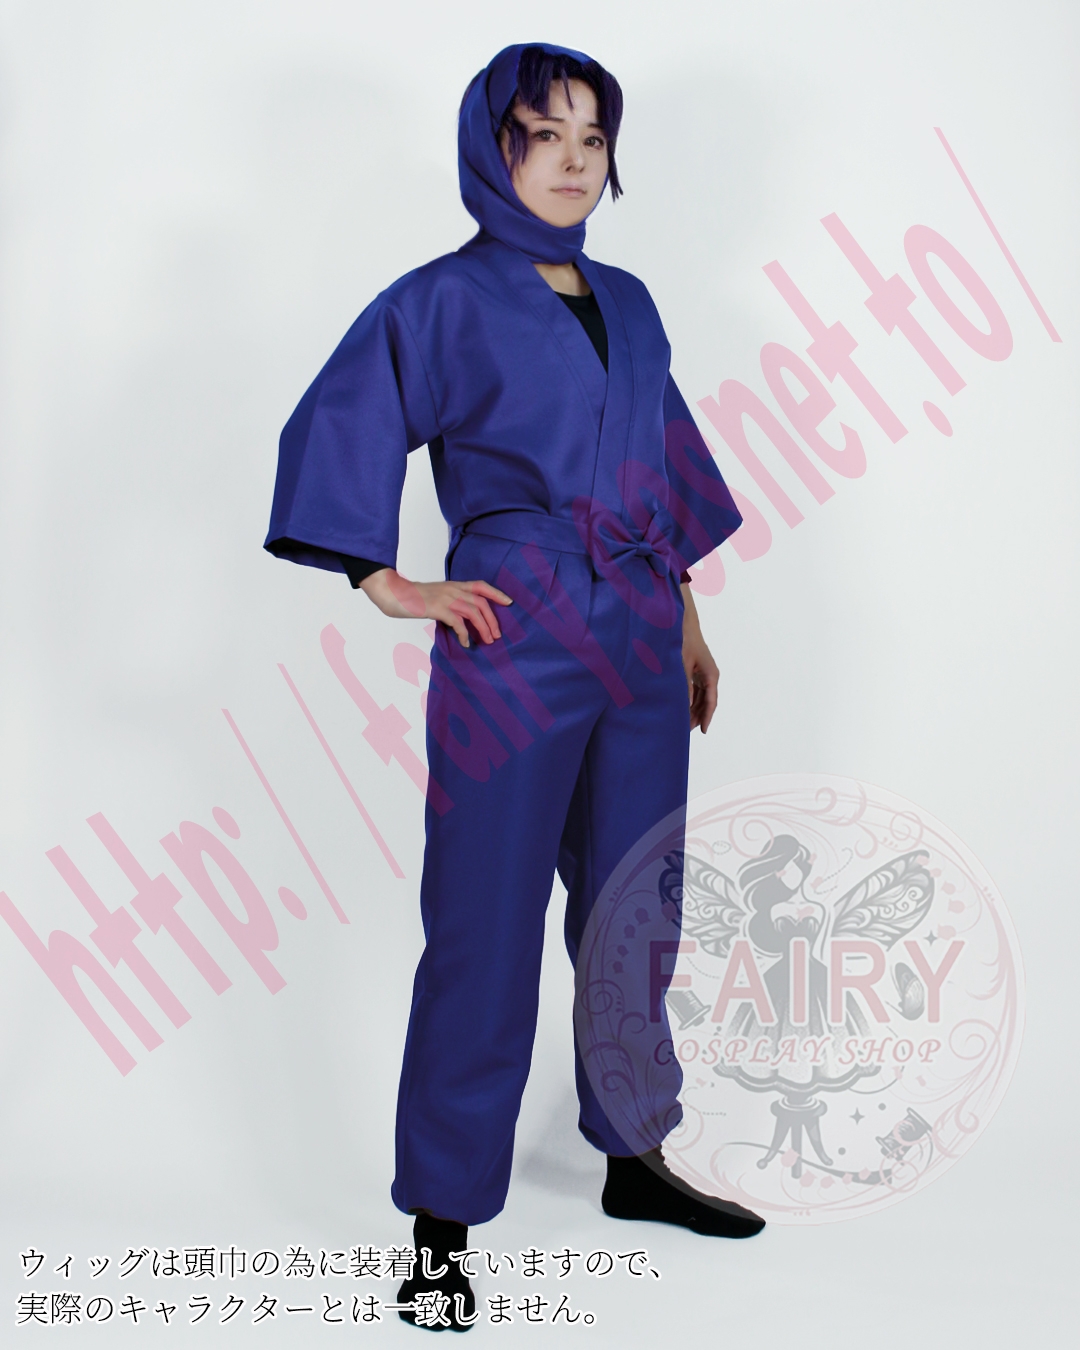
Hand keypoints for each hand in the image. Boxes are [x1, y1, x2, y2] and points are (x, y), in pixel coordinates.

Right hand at [359, 568, 512, 647]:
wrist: (394, 593)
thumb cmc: (413, 598)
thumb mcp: (435, 596)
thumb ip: (449, 602)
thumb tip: (460, 619)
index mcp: (453, 585)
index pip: (480, 585)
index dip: (496, 593)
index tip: (509, 602)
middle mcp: (452, 589)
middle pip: (481, 602)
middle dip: (492, 619)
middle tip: (496, 635)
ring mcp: (445, 598)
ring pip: (473, 611)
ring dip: (483, 628)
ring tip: (486, 641)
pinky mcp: (438, 608)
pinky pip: (458, 622)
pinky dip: (464, 634)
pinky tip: (466, 643)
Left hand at [680, 583, 718, 732]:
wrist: (682, 623)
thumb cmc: (684, 640)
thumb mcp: (682, 664)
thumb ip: (684, 685)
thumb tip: (686, 705)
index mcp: (711, 674)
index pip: (711, 701)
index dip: (707, 717)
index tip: (704, 730)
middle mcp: (710, 675)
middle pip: (707, 702)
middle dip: (698, 717)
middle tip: (686, 731)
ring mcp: (704, 674)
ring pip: (701, 698)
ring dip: (694, 711)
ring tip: (683, 724)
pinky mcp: (697, 672)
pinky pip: (696, 692)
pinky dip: (690, 701)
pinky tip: (681, 709)